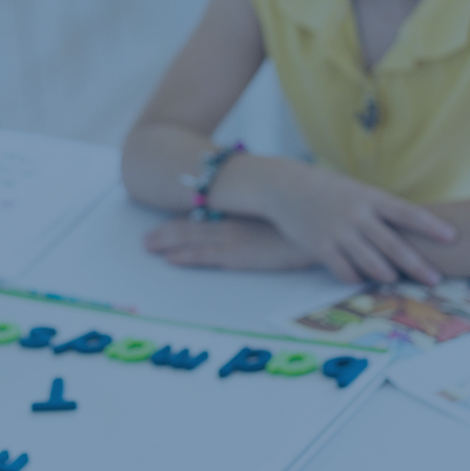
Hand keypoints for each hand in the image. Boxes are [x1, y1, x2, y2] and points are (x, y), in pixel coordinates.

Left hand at [143, 217, 318, 269]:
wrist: (324, 227)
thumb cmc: (310, 221)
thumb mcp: (286, 214)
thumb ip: (271, 214)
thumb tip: (268, 216)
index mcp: (244, 212)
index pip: (207, 214)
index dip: (184, 218)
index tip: (167, 222)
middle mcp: (234, 222)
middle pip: (192, 226)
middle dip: (166, 232)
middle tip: (144, 239)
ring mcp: (235, 238)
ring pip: (192, 239)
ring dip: (167, 243)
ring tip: (147, 246)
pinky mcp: (241, 256)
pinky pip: (207, 256)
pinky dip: (186, 257)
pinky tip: (170, 259)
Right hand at [227, 159, 456, 284]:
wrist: (284, 186)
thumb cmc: (328, 189)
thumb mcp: (357, 190)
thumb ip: (381, 209)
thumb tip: (413, 229)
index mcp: (370, 197)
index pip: (406, 212)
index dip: (430, 225)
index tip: (451, 236)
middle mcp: (357, 215)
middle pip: (392, 244)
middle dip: (417, 264)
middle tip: (435, 279)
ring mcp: (338, 232)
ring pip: (370, 261)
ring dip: (387, 274)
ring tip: (397, 280)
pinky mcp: (319, 247)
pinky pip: (343, 270)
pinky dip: (355, 278)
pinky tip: (361, 280)